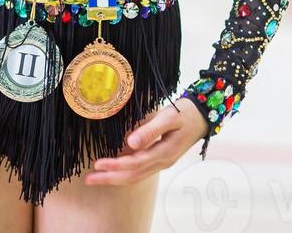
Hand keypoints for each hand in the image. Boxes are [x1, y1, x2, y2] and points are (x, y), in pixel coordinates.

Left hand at [85, 98, 209, 186]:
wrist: (203, 116)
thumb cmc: (186, 113)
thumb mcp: (169, 117)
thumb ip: (150, 130)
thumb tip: (129, 143)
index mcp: (164, 153)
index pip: (135, 164)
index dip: (115, 165)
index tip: (98, 163)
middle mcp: (162, 162)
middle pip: (132, 176)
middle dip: (110, 178)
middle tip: (89, 179)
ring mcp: (162, 162)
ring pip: (135, 176)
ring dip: (115, 178)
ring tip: (96, 177)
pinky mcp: (160, 158)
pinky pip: (140, 171)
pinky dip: (125, 172)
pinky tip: (113, 168)